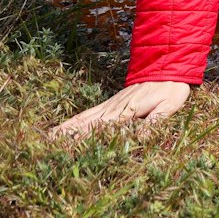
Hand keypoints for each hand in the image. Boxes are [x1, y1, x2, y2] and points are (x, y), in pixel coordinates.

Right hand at [49, 81, 191, 139]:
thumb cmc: (171, 90)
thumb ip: (155, 122)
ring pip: (84, 118)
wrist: (167, 68)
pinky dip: (74, 121)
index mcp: (127, 111)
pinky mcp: (111, 104)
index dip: (86, 139)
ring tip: (47, 139)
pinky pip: (89, 113)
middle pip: (87, 124)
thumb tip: (141, 138)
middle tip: (49, 147)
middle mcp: (114, 108)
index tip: (71, 149)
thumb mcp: (169, 106)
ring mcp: (110, 105)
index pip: (102, 128)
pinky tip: (62, 128)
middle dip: (69, 136)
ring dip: (66, 129)